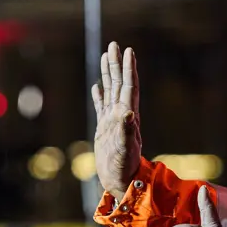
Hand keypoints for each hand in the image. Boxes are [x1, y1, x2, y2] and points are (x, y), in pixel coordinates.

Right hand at [92, 42, 142, 195]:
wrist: (120, 181)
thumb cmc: (124, 169)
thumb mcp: (125, 150)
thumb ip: (127, 131)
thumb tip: (128, 113)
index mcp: (128, 117)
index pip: (128, 87)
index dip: (129, 69)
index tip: (128, 50)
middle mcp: (122, 115)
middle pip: (119, 84)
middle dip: (117, 64)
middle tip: (115, 45)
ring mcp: (112, 121)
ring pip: (110, 91)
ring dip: (109, 73)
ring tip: (107, 56)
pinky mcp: (104, 128)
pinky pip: (101, 107)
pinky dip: (99, 95)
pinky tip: (97, 86)